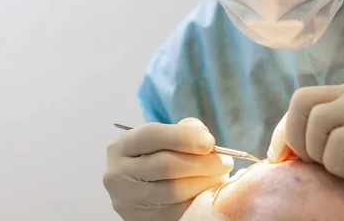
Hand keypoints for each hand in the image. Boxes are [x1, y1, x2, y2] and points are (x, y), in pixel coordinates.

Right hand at [103, 118, 233, 220]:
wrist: (146, 190)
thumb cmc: (160, 157)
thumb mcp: (166, 139)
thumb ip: (184, 131)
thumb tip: (203, 137)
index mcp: (121, 147)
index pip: (152, 135)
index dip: (184, 137)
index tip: (210, 142)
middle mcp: (118, 174)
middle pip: (165, 165)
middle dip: (202, 162)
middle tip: (225, 162)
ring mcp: (127, 201)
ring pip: (174, 190)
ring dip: (205, 182)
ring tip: (221, 176)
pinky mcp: (141, 220)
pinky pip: (176, 211)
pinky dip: (198, 199)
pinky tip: (209, 191)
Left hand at [268, 79, 343, 189]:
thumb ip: (341, 129)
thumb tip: (301, 149)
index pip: (304, 98)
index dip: (286, 127)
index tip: (281, 154)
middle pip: (300, 101)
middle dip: (291, 135)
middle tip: (304, 163)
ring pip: (315, 122)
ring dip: (317, 152)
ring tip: (339, 168)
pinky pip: (336, 144)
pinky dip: (337, 164)